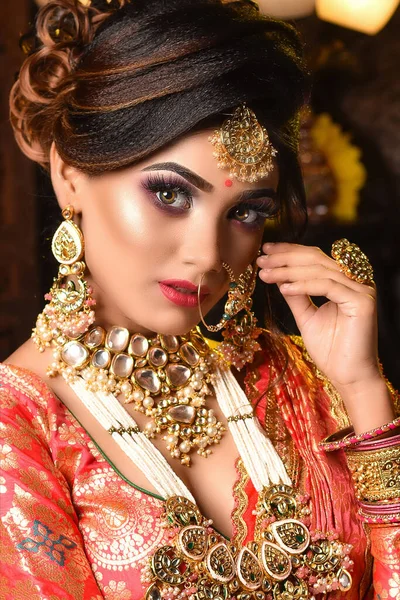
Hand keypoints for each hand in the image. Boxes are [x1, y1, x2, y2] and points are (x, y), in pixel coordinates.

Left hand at [257, 242, 379, 390]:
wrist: (348, 377)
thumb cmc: (331, 350)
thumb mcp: (306, 317)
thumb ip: (296, 295)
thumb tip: (279, 275)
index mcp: (344, 281)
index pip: (315, 258)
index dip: (289, 251)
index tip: (265, 251)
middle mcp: (356, 281)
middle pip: (316, 259)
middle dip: (285, 258)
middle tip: (261, 259)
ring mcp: (362, 289)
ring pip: (319, 271)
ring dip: (288, 271)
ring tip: (265, 274)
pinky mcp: (362, 301)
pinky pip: (327, 286)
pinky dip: (303, 285)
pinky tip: (283, 288)